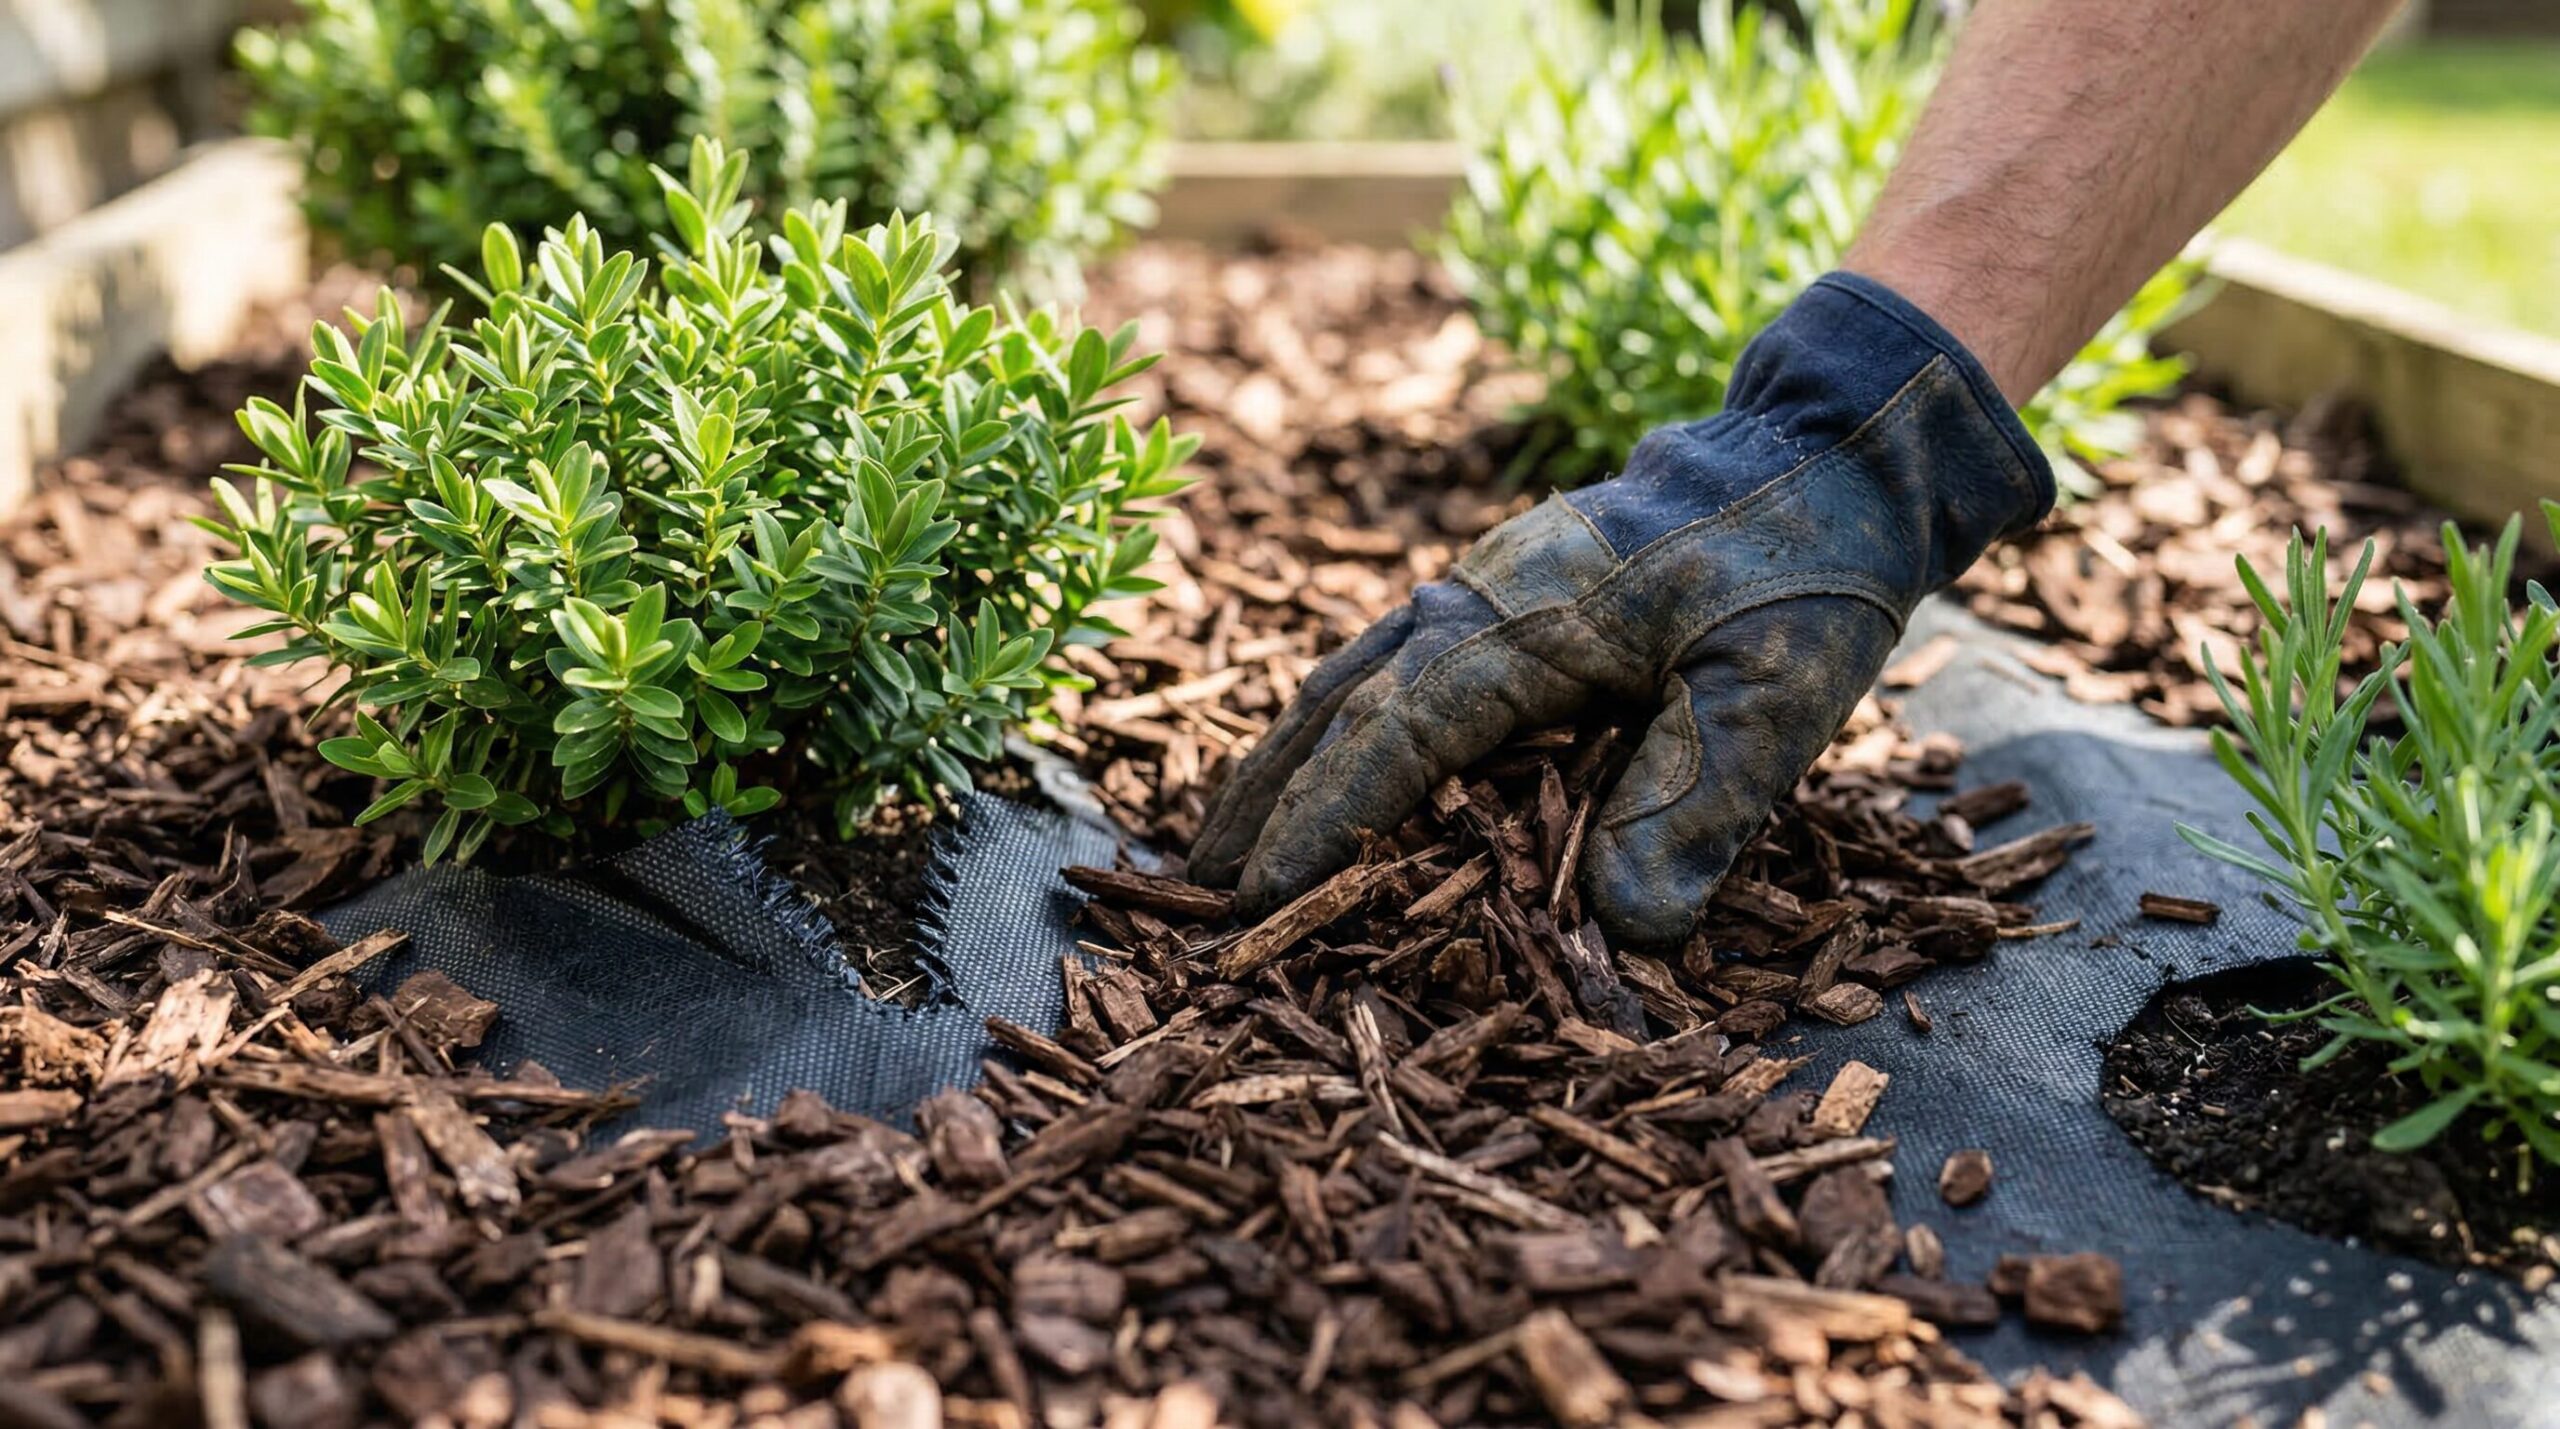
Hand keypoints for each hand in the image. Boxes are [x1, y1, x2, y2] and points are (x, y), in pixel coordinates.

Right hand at [1189, 273, 2052, 951]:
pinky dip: (1337, 725)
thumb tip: (1623, 930)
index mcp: (1518, 626)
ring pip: (1346, 680)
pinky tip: (1329, 767)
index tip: (1253, 901)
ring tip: (1225, 838)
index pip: (1388, 741)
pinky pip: (1389, 665)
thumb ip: (1697, 805)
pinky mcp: (1507, 592)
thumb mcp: (1774, 694)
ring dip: (1282, 761)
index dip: (1319, 826)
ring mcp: (1481, 586)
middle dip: (1258, 798)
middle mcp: (1472, 599)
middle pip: (1330, 705)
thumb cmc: (1803, 564)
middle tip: (1189, 885)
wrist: (1828, 447)